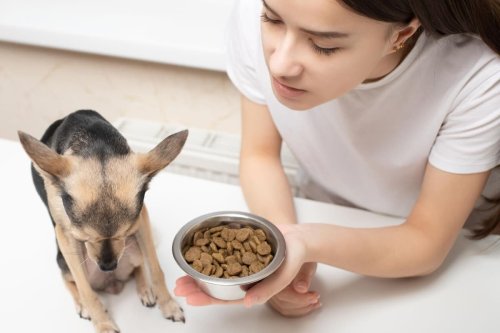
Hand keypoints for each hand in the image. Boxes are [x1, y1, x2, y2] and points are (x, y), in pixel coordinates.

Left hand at [174, 224, 317, 311]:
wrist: (300, 238)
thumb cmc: (295, 257)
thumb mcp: (283, 274)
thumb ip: (268, 289)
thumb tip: (248, 303)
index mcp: (252, 288)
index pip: (226, 297)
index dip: (208, 299)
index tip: (191, 300)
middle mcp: (244, 278)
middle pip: (216, 286)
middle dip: (196, 286)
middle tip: (179, 286)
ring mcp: (241, 264)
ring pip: (216, 271)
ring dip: (199, 273)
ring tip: (183, 274)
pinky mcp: (240, 249)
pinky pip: (222, 254)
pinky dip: (209, 255)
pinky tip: (197, 255)